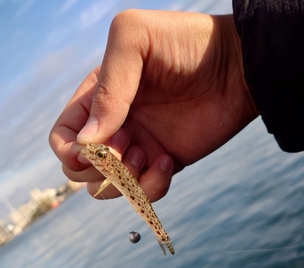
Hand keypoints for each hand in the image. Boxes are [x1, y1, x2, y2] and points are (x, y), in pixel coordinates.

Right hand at [49, 10, 257, 200]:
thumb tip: (88, 142)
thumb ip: (106, 87)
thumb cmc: (186, 43)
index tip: (92, 147)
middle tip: (127, 143)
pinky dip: (150, 185)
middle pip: (79, 167)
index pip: (64, 134)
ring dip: (121, 180)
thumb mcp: (134, 39)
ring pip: (106, 186)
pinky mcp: (163, 163)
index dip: (69, 149)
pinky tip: (167, 159)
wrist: (239, 65)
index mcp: (97, 97)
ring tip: (147, 152)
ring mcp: (138, 146)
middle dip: (96, 167)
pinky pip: (142, 192)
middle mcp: (113, 125)